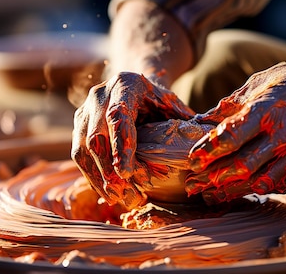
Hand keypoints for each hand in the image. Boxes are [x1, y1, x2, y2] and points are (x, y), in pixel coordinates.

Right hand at [71, 72, 194, 208]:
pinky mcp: (79, 127)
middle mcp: (99, 94)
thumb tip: (206, 144)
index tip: (127, 173)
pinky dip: (93, 178)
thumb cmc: (159, 102)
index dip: (121, 146)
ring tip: (120, 200)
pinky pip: (79, 156)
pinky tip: (108, 194)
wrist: (135, 88)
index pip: (118, 116)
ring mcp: (85, 110)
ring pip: (83, 149)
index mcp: (125, 84)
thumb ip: (186, 121)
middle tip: (130, 196)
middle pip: (97, 136)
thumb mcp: (174, 105)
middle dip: (110, 171)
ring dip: (100, 179)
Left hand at [185, 56, 285, 203]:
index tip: (191, 160)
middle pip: (241, 165)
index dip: (208, 151)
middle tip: (192, 184)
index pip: (230, 136)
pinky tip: (240, 191)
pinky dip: (257, 189)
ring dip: (231, 190)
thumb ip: (231, 104)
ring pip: (259, 181)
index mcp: (267, 109)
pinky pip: (279, 183)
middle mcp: (283, 134)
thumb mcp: (261, 81)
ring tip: (209, 194)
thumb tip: (200, 120)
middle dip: (212, 177)